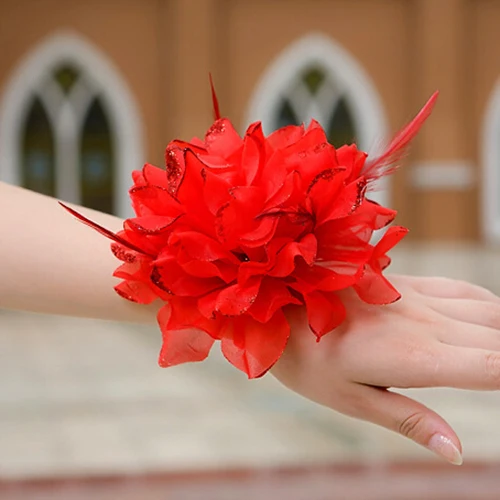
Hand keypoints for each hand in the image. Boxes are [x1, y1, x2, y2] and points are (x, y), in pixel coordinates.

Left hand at [272, 275, 499, 464]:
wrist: (279, 304)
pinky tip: (488, 322)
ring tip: (497, 359)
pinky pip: (465, 291)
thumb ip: (409, 421)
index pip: (494, 366)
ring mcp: (417, 298)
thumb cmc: (308, 360)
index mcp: (414, 357)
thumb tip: (457, 451)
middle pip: (499, 338)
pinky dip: (490, 308)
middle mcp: (425, 322)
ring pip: (490, 311)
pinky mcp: (408, 284)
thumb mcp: (351, 400)